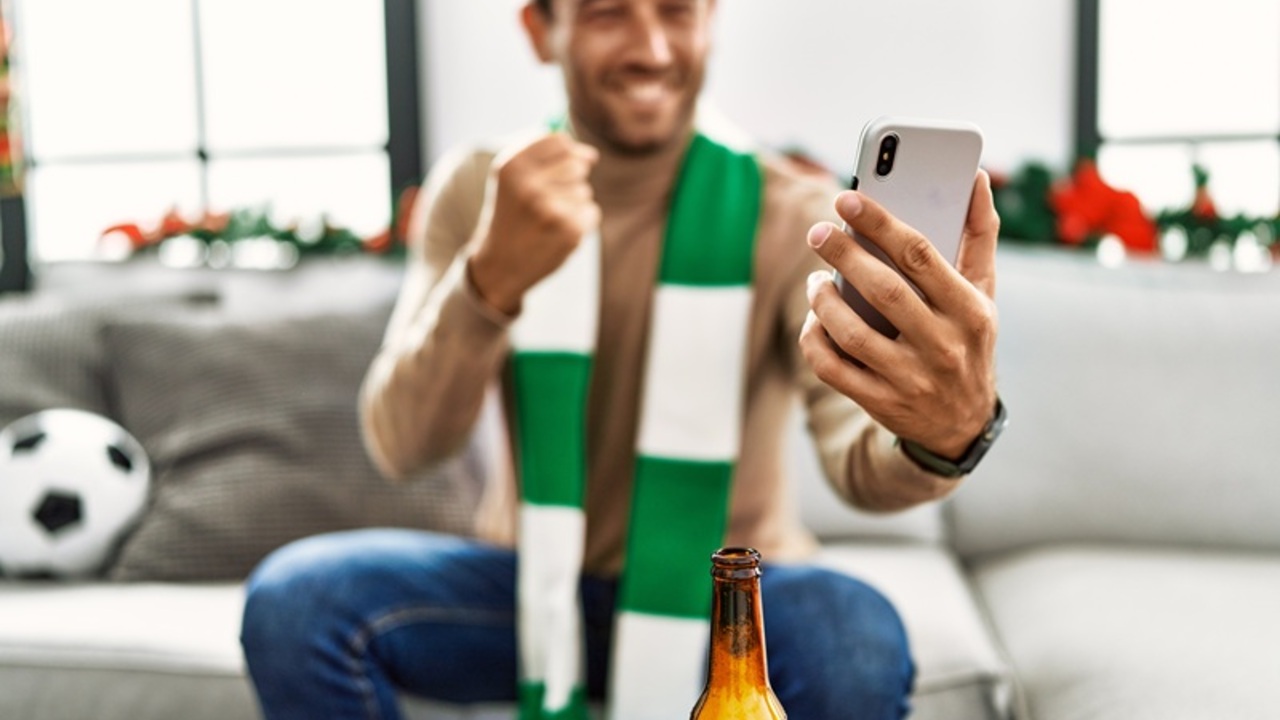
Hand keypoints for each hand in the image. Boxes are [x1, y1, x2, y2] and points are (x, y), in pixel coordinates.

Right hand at [469, 133, 600, 313]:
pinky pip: (591, 211)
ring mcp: (550, 209)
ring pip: (584, 189)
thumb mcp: (511, 178)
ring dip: (573, 203)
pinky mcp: (569, 230)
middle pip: (576, 163)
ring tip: (548, 219)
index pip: (558, 141)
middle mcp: (528, 185)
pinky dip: (580, 222)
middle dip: (572, 178)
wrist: (499, 265)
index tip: (564, 165)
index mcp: (511, 166)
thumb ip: (541, 154)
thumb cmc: (510, 214)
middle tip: (550, 199)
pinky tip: (557, 233)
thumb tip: (589, 153)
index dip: (567, 152)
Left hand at [799, 171, 999, 459]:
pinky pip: (834, 369)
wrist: (963, 424)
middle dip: (844, 255)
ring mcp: (910, 378)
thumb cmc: (968, 339)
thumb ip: (979, 234)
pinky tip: (813, 321)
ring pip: (852, 334)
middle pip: (884, 291)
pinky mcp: (882, 402)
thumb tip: (974, 177)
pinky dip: (814, 341)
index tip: (847, 199)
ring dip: (823, 301)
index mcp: (969, 310)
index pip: (921, 256)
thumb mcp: (983, 292)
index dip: (881, 223)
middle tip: (818, 232)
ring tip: (815, 280)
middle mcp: (942, 345)